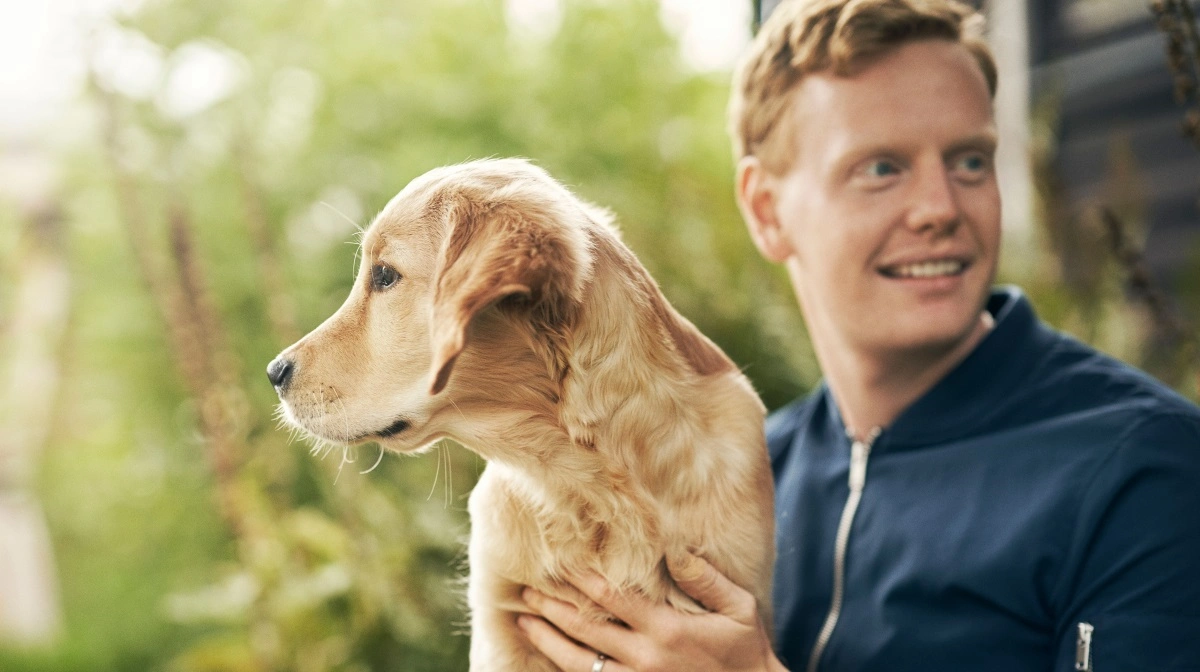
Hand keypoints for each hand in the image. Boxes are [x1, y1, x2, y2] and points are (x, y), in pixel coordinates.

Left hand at [517, 553, 788, 671]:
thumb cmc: (747, 652)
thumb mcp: (739, 608)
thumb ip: (705, 578)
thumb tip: (674, 549)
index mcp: (667, 629)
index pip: (611, 597)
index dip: (581, 578)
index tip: (559, 562)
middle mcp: (646, 657)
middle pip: (585, 629)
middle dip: (552, 608)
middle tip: (526, 591)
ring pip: (579, 663)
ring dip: (548, 641)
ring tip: (525, 622)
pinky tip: (550, 659)